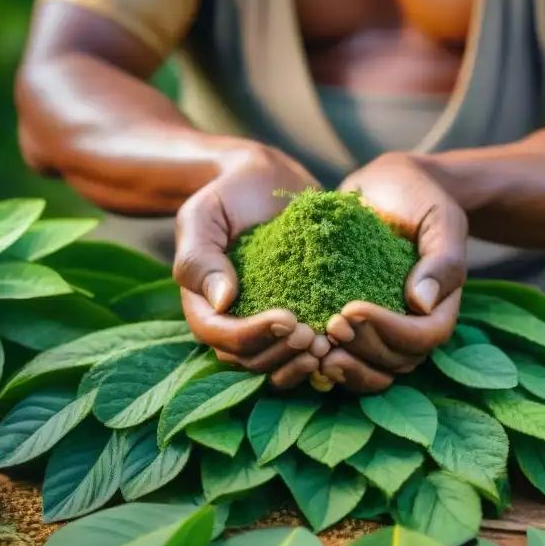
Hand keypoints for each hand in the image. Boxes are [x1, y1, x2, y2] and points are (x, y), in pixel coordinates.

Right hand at [175, 144, 331, 388]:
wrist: (262, 181)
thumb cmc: (226, 195)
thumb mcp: (203, 216)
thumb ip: (200, 258)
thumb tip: (221, 301)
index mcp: (205, 306)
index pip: (222, 338)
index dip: (252, 337)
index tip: (287, 319)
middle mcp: (233, 323)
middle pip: (251, 361)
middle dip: (282, 353)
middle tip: (315, 336)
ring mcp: (264, 324)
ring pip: (278, 364)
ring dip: (302, 362)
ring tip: (329, 344)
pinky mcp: (296, 318)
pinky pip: (303, 351)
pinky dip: (321, 353)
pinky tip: (344, 340)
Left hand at [321, 153, 466, 392]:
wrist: (389, 189)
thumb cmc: (420, 199)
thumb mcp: (439, 218)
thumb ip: (441, 259)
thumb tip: (421, 302)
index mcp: (440, 307)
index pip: (423, 337)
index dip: (390, 331)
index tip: (353, 308)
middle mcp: (415, 327)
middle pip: (397, 362)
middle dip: (362, 349)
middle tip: (330, 325)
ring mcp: (385, 332)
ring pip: (373, 371)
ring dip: (345, 366)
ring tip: (316, 348)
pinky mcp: (358, 329)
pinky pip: (349, 359)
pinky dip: (328, 361)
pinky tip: (304, 348)